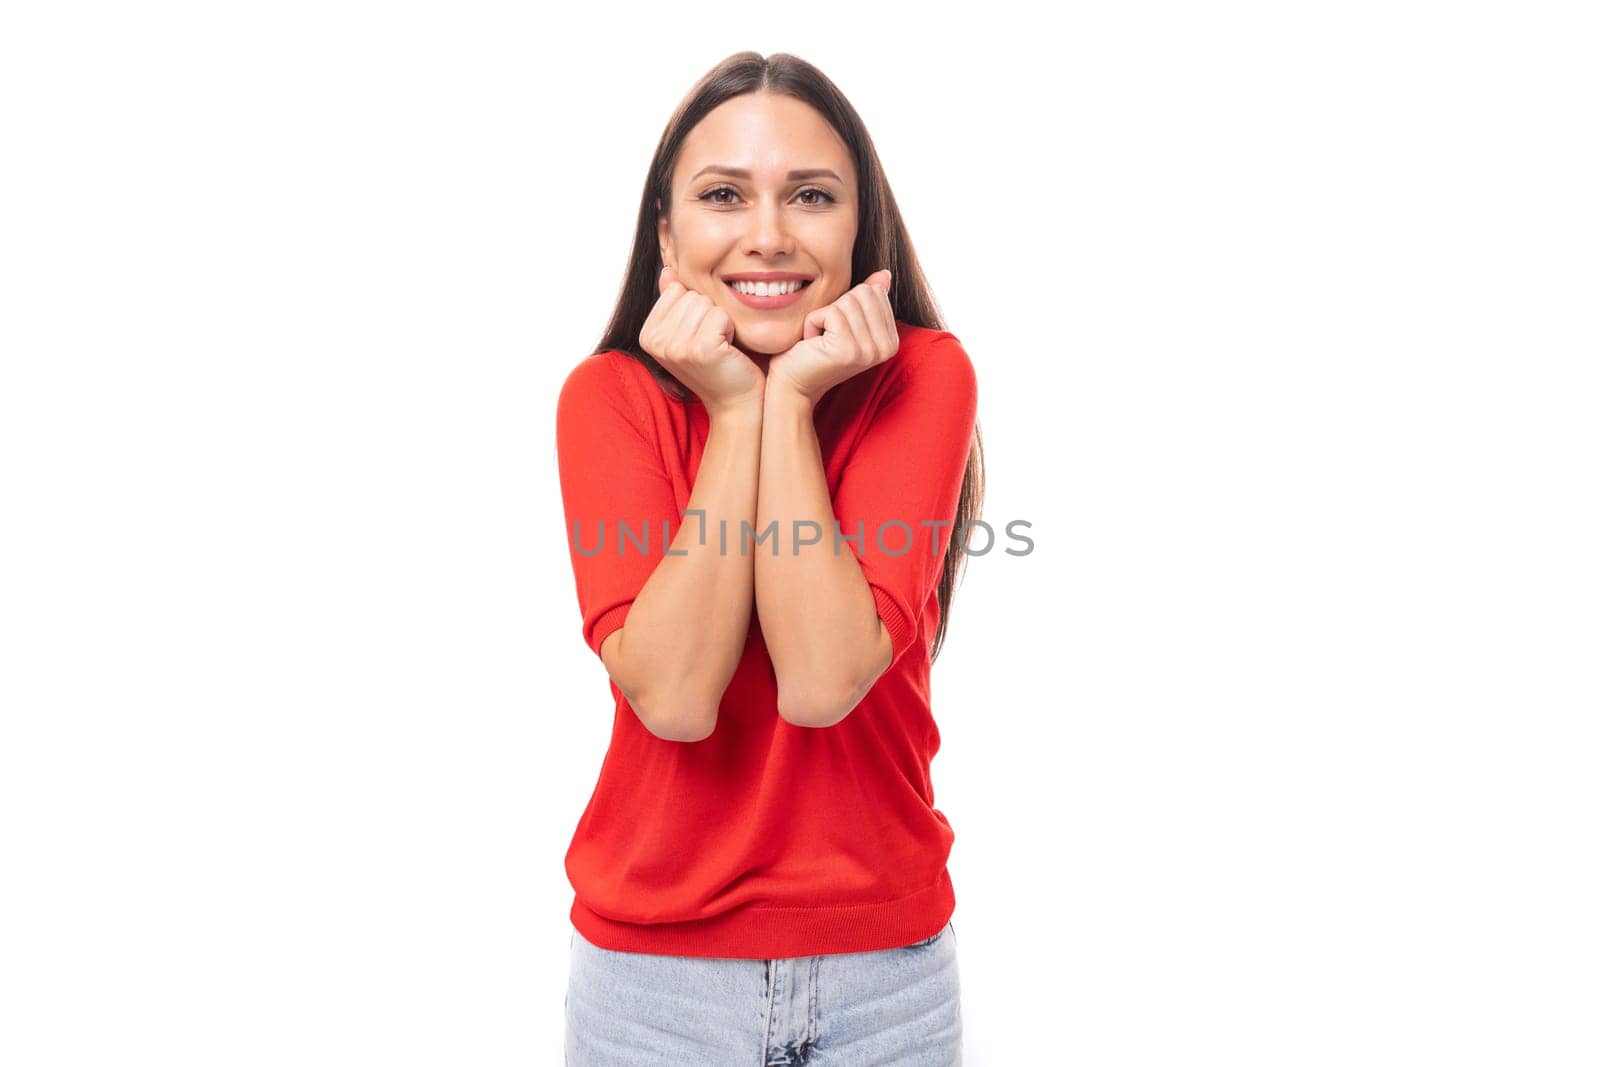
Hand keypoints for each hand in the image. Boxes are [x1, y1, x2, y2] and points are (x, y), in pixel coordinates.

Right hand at [640, 266, 765, 414]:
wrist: (735, 400)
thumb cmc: (716, 364)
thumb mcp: (687, 331)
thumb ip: (674, 302)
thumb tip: (667, 270)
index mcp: (647, 335)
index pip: (676, 289)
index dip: (696, 309)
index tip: (699, 336)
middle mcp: (655, 342)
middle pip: (691, 295)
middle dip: (709, 314)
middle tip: (712, 344)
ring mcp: (675, 347)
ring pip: (706, 303)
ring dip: (720, 321)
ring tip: (719, 347)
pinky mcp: (700, 350)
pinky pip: (720, 314)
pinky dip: (730, 328)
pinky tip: (727, 350)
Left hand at [766, 270, 897, 405]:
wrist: (793, 384)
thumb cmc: (815, 350)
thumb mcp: (846, 322)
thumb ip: (868, 299)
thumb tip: (884, 274)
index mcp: (891, 341)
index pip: (873, 292)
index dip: (846, 305)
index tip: (837, 331)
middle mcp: (886, 348)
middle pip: (862, 293)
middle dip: (836, 308)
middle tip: (826, 336)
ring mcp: (870, 351)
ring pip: (846, 301)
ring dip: (822, 316)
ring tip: (819, 341)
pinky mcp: (848, 350)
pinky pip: (830, 313)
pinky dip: (812, 322)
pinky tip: (811, 344)